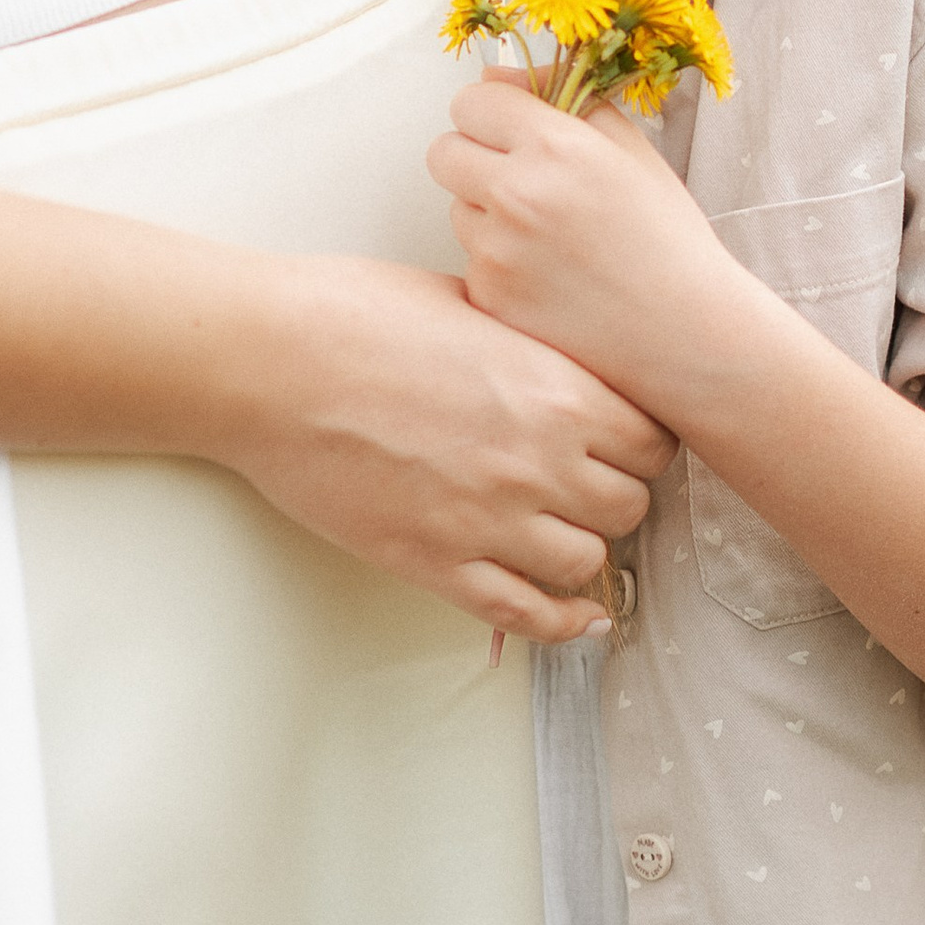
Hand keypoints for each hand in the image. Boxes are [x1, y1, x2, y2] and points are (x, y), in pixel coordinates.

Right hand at [223, 255, 673, 645]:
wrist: (272, 363)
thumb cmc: (352, 315)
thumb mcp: (467, 300)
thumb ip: (527, 340)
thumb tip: (554, 353)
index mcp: (554, 388)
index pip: (652, 440)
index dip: (642, 443)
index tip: (627, 442)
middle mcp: (536, 461)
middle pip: (630, 506)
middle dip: (618, 495)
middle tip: (594, 485)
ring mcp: (488, 521)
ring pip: (588, 564)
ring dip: (584, 551)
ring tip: (566, 533)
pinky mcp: (437, 564)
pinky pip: (527, 615)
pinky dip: (561, 624)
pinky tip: (576, 619)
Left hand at [430, 70, 739, 402]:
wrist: (685, 333)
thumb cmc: (665, 237)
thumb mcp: (630, 149)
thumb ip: (565, 99)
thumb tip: (494, 73)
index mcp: (556, 146)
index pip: (471, 101)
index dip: (490, 112)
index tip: (509, 129)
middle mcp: (517, 194)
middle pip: (443, 152)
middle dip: (472, 157)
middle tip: (514, 178)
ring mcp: (497, 252)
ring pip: (457, 210)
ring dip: (487, 215)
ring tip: (547, 239)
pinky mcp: (488, 299)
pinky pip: (470, 263)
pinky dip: (498, 267)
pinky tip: (548, 280)